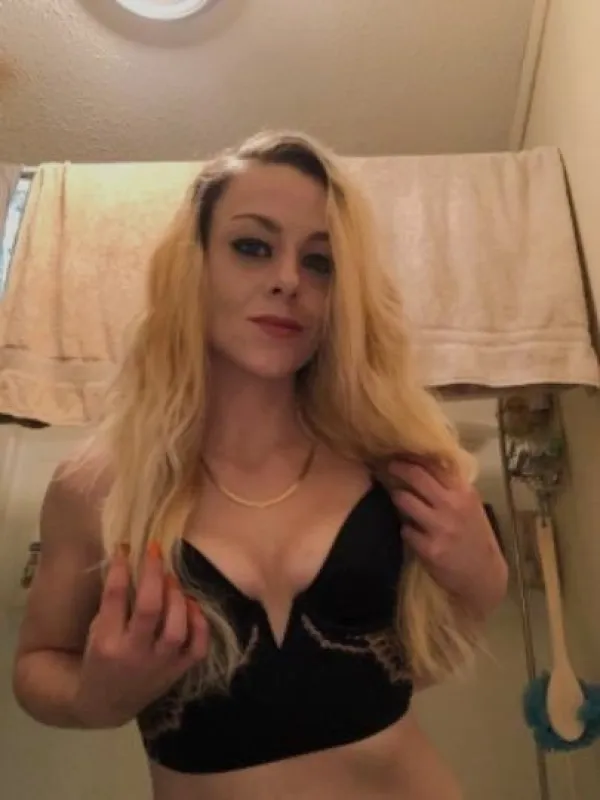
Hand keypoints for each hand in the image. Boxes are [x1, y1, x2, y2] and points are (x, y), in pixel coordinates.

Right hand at [75, 542, 207, 727]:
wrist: (105, 704)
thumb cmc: (99, 658)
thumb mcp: (96, 632)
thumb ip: (113, 604)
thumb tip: (133, 560)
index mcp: (105, 642)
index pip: (114, 597)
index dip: (120, 568)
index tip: (126, 547)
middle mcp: (133, 654)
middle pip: (149, 609)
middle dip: (153, 575)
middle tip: (154, 552)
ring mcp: (159, 665)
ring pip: (176, 628)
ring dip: (177, 597)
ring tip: (171, 579)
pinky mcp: (177, 673)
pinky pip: (197, 647)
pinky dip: (200, 624)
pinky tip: (193, 605)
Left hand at [388, 459, 507, 617]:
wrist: (483, 575)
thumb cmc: (474, 536)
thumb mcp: (469, 506)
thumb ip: (450, 487)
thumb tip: (421, 464)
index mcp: (464, 492)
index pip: (435, 465)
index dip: (414, 457)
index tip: (399, 451)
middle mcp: (452, 505)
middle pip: (416, 476)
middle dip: (397, 468)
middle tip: (387, 465)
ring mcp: (440, 527)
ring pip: (404, 500)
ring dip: (397, 499)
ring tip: (396, 498)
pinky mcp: (430, 548)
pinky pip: (405, 530)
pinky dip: (406, 529)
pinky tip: (412, 532)